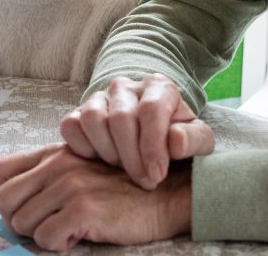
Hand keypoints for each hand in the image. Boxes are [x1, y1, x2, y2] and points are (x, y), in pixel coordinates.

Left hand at [0, 143, 191, 250]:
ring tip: (69, 228)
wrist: (164, 193)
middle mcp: (58, 164)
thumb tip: (13, 197)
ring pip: (23, 223)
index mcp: (55, 153)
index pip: (1, 170)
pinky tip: (81, 235)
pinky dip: (59, 244)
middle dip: (19, 220)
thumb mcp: (84, 167)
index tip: (24, 208)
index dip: (4, 195)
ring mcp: (70, 185)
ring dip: (42, 234)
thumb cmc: (124, 186)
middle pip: (4, 200)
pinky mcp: (83, 208)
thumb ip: (51, 173)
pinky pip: (46, 238)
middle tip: (47, 224)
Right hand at [59, 74, 214, 189]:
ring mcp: (99, 97)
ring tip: (123, 168)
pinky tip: (101, 161)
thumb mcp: (197, 140)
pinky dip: (83, 148)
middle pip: (121, 117)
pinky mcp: (78, 112)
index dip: (153, 146)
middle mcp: (126, 87)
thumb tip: (175, 142)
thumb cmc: (176, 137)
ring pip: (92, 118)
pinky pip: (70, 126)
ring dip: (107, 152)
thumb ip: (194, 139)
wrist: (153, 136)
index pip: (151, 109)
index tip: (157, 175)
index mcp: (159, 87)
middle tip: (143, 180)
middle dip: (132, 157)